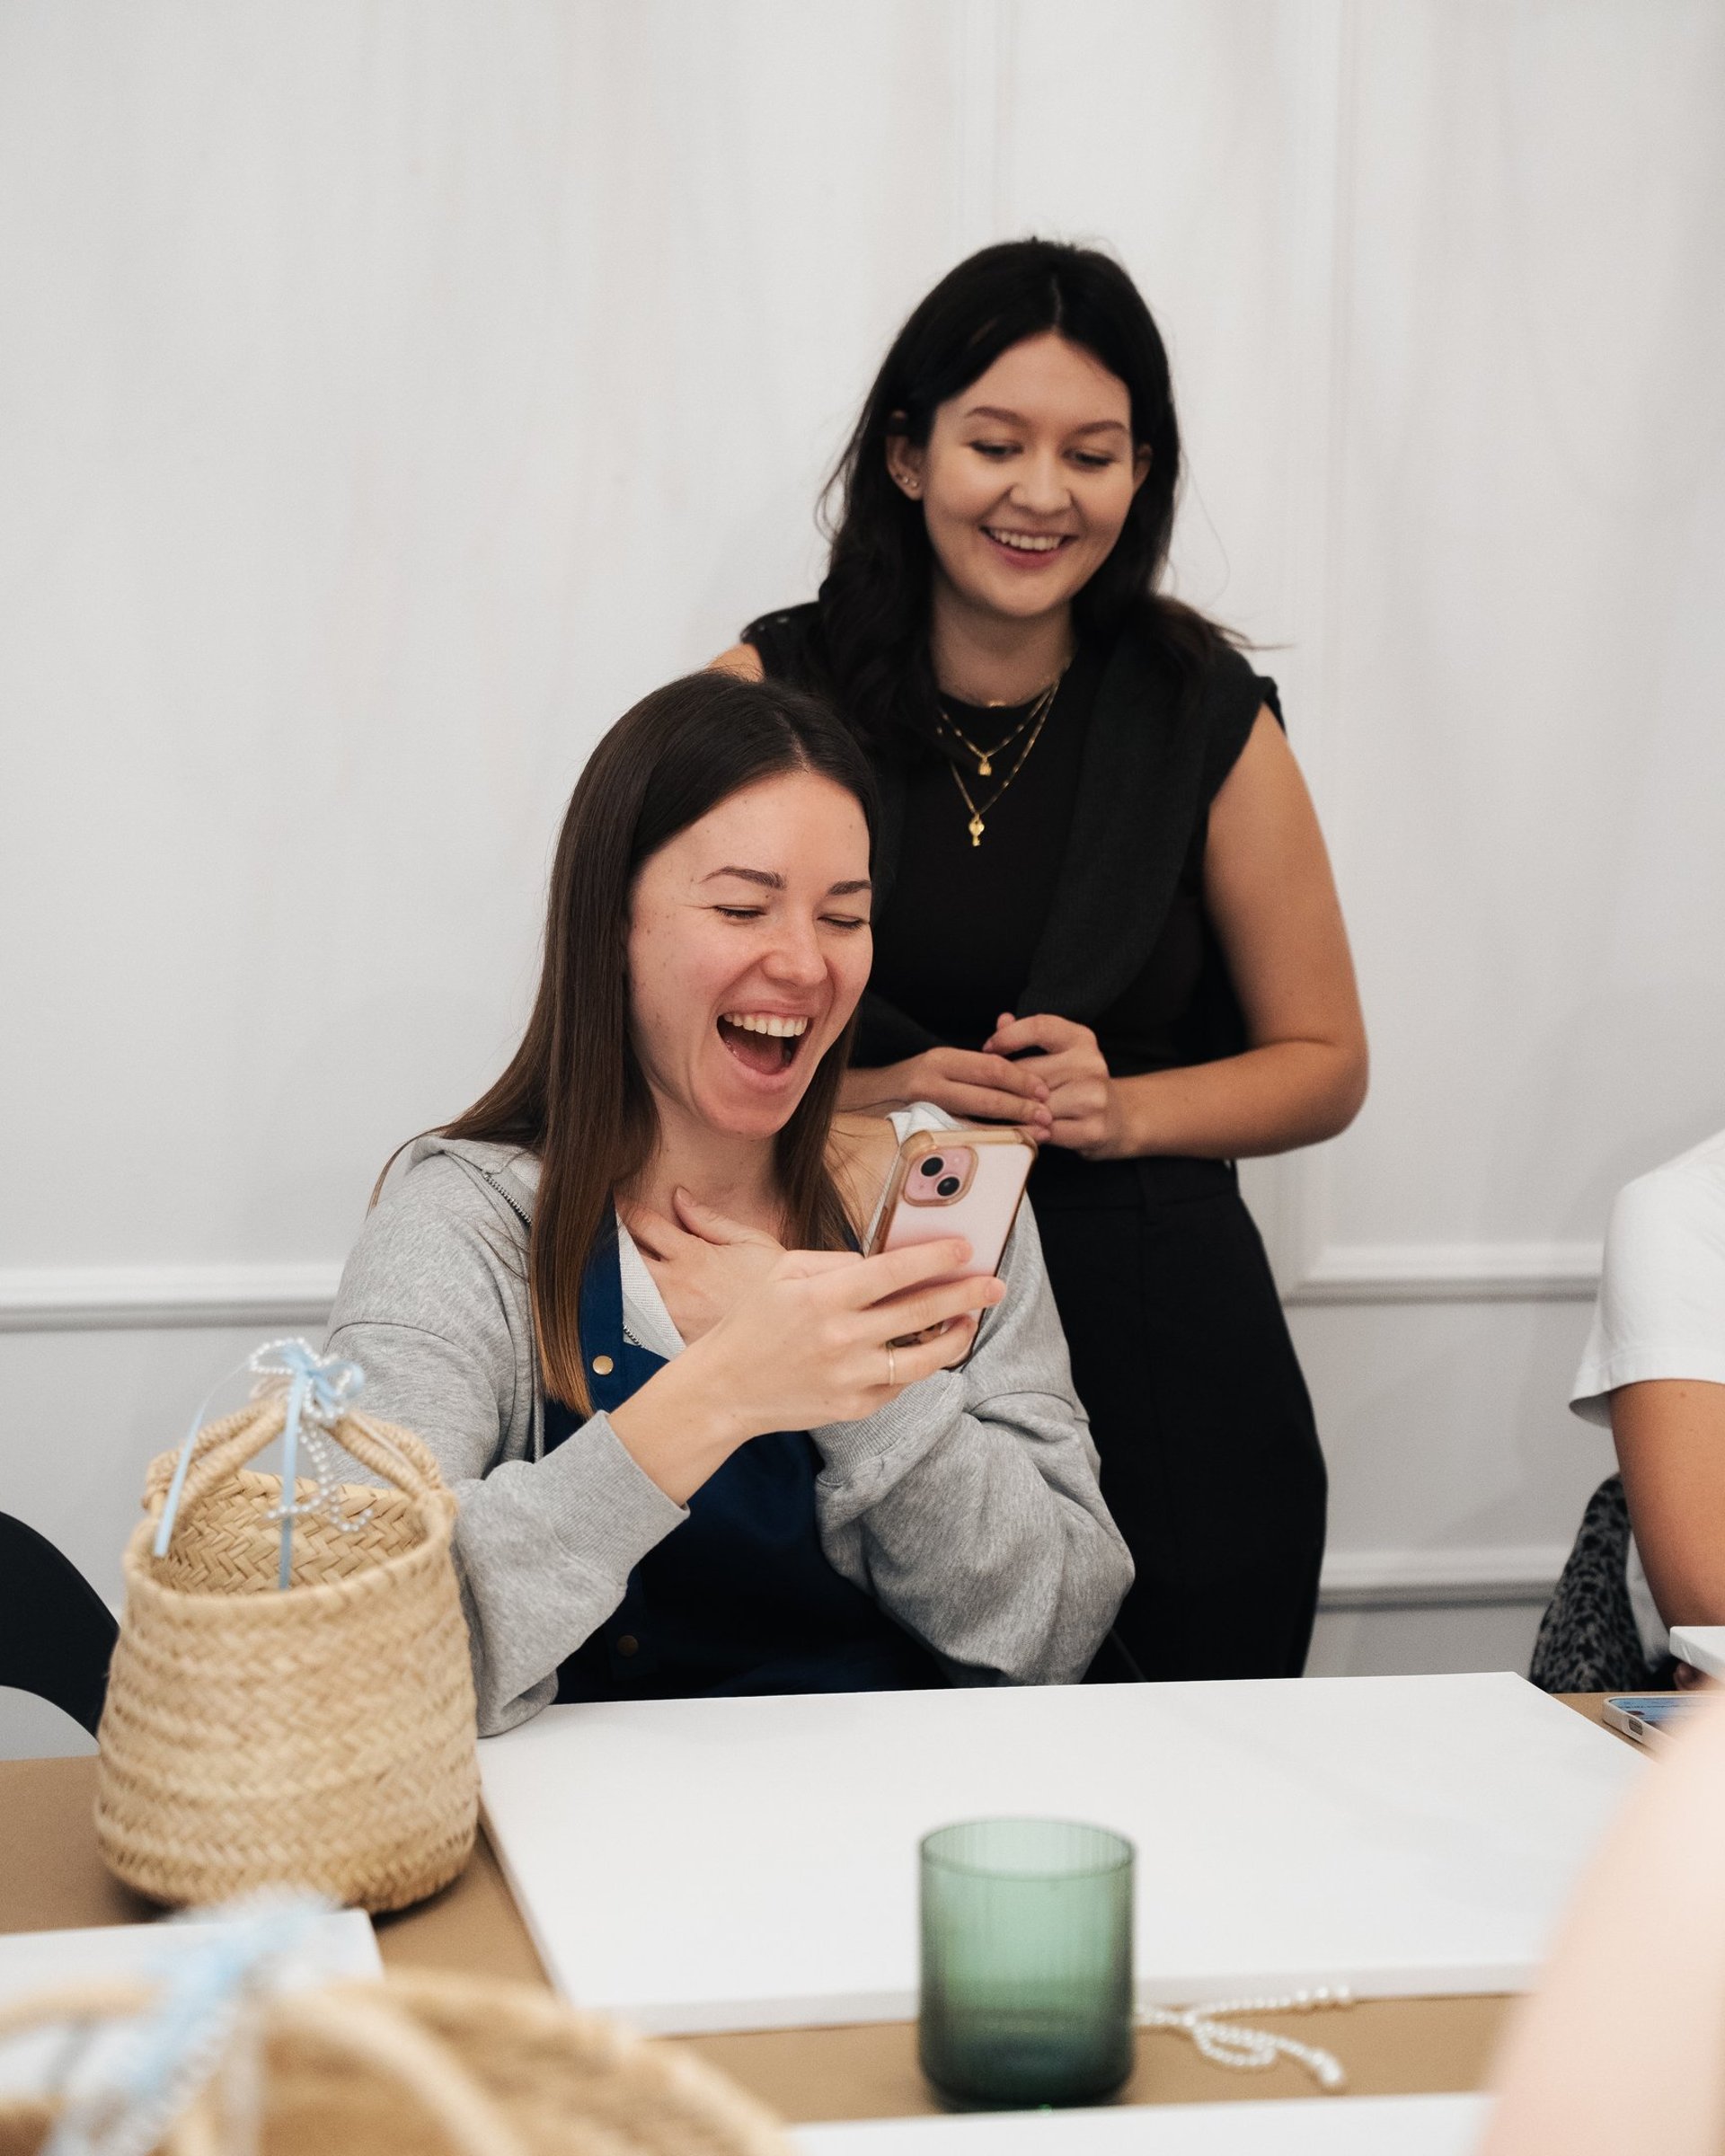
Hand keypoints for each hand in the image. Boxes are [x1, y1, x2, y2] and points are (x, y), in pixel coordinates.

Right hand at [610, 1238, 1003, 1501]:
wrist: (724, 1389)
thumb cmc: (753, 1323)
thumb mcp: (783, 1273)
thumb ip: (834, 1261)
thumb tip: (884, 1261)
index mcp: (822, 1297)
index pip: (894, 1271)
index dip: (935, 1258)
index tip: (965, 1249)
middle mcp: (841, 1338)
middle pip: (920, 1312)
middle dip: (966, 1294)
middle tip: (995, 1283)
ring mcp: (850, 1377)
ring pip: (924, 1358)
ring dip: (956, 1336)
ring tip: (971, 1321)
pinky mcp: (854, 1407)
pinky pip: (901, 1383)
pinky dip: (918, 1364)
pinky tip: (927, 1347)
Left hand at [622, 1188, 783, 1344]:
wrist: (786, 1334)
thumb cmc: (772, 1284)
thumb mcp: (750, 1241)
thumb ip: (709, 1219)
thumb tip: (679, 1196)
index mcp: (691, 1255)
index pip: (644, 1224)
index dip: (624, 1209)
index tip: (614, 1200)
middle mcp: (673, 1285)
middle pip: (623, 1258)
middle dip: (612, 1242)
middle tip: (605, 1231)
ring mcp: (670, 1315)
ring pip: (626, 1290)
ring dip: (619, 1274)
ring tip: (614, 1263)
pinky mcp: (672, 1340)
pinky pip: (640, 1320)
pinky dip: (634, 1305)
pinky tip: (636, 1298)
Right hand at [842, 1046, 1052, 1136]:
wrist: (865, 1103)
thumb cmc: (912, 1085)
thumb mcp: (940, 1065)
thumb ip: (974, 1064)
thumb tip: (1012, 1046)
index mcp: (942, 1060)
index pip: (991, 1067)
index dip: (1021, 1079)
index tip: (1043, 1090)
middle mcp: (932, 1080)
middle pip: (987, 1092)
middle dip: (1021, 1106)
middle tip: (1047, 1116)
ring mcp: (924, 1109)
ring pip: (976, 1119)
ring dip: (1010, 1127)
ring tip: (1035, 1134)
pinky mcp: (919, 1133)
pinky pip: (959, 1139)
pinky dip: (986, 1143)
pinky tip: (1005, 1147)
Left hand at [983, 1012, 1123, 1158]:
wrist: (1119, 1118)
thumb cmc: (1076, 1084)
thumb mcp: (1059, 1054)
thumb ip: (1029, 1036)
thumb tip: (1003, 1020)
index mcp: (1081, 1040)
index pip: (1039, 1027)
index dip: (1008, 1037)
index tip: (988, 1049)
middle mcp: (1091, 1065)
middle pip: (1029, 1072)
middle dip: (1004, 1084)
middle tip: (987, 1092)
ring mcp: (1094, 1098)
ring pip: (1034, 1104)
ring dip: (1015, 1112)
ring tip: (1005, 1113)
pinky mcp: (1093, 1129)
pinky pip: (1044, 1131)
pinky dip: (1028, 1132)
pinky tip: (1023, 1129)